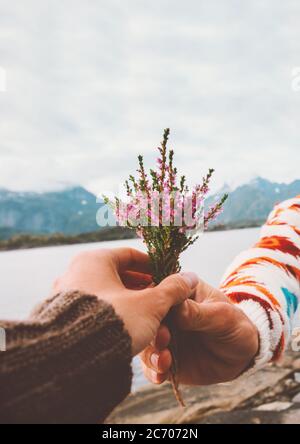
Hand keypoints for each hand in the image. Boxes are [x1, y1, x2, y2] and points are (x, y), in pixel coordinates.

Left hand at [52, 247, 197, 355]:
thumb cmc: (115, 322)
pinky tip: (127, 327)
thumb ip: (171, 290)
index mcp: (94, 259)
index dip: (152, 266)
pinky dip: (112, 313)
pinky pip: (93, 308)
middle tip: (160, 299)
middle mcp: (75, 271)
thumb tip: (190, 278)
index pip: (129, 255)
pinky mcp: (61, 315)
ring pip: (106, 293)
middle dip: (142, 287)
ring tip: (148, 316)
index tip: (167, 277)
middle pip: (118, 275)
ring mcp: (65, 294)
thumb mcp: (149, 305)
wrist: (75, 358)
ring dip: (129, 302)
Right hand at [140, 279, 258, 384]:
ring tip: (164, 361)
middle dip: (151, 330)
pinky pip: (151, 365)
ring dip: (151, 352)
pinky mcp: (162, 357)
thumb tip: (177, 308)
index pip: (160, 291)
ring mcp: (162, 335)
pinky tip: (161, 376)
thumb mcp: (222, 316)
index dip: (155, 302)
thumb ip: (198, 312)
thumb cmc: (234, 326)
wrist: (241, 356)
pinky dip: (153, 371)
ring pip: (146, 342)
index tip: (159, 314)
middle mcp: (165, 313)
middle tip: (163, 339)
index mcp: (179, 292)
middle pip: (147, 318)